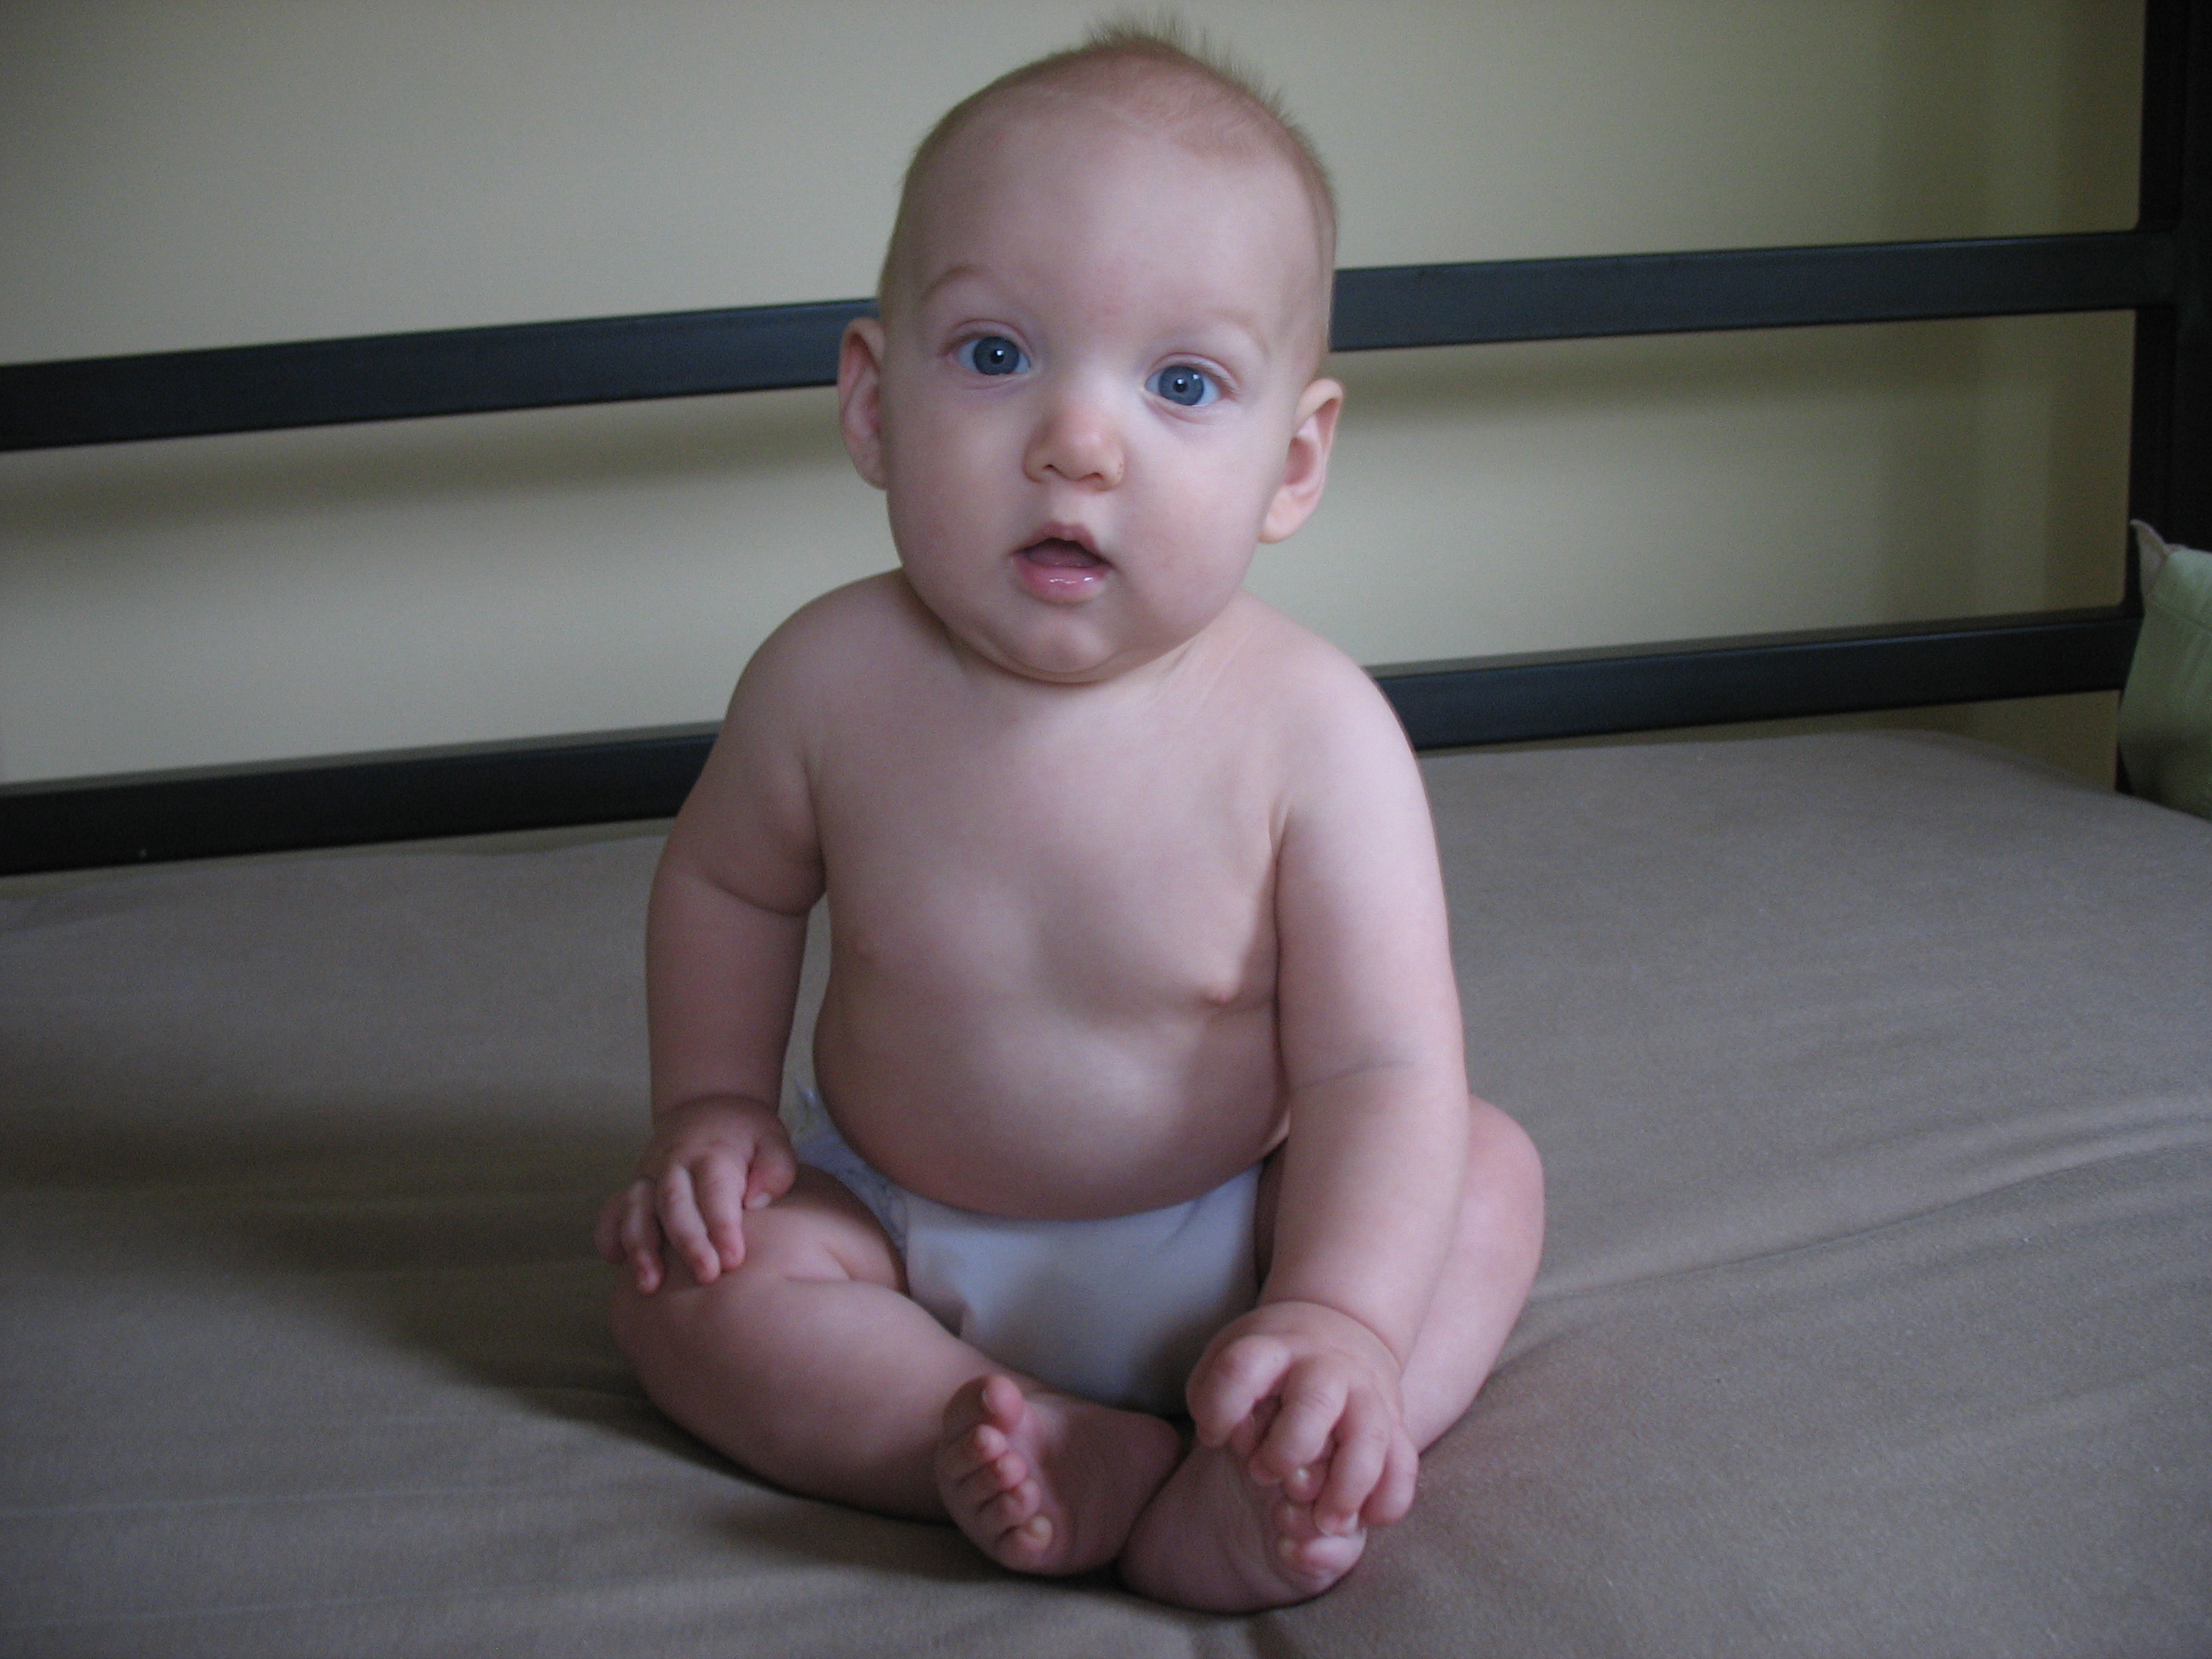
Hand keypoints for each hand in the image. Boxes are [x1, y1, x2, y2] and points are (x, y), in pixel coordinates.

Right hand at [593, 1095, 796, 1293]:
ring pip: (636, 1209)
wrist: (707, 1107)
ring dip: (641, 1247)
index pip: (714, 1191)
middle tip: (706, 1276)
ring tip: (650, 1285)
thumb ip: (775, 1167)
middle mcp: (674, 1163)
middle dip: (687, 1243)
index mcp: (712, 1153)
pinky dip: (608, 1234)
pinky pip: (611, 1209)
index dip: (722, 1226)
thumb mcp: (773, 1138)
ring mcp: (649, 1175)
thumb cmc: (747, 1135)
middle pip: (674, 1204)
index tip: (734, 1260)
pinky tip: (615, 1261)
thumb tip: (756, 1200)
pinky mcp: (633, 1187)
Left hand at [1185, 1300, 1418, 1536]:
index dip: (1221, 1408)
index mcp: (1274, 1348)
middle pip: (1313, 1404)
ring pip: (1368, 1439)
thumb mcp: (1230, 1357)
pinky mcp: (1394, 1426)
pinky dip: (1387, 1501)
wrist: (1341, 1329)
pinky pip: (1402, 1467)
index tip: (1213, 1435)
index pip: (1242, 1369)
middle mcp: (1324, 1368)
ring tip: (1324, 1522)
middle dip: (1287, 1451)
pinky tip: (1363, 1519)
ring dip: (1345, 1487)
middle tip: (1264, 1476)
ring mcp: (1365, 1396)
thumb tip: (1227, 1438)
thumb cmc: (1270, 1361)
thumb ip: (1214, 1398)